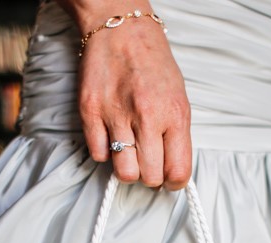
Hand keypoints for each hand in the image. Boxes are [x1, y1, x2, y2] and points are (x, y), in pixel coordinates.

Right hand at [76, 11, 191, 190]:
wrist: (122, 30)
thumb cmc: (154, 65)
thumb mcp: (180, 99)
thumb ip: (177, 136)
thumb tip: (173, 170)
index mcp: (174, 115)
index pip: (178, 171)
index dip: (174, 183)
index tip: (170, 181)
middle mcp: (147, 117)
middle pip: (150, 177)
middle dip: (150, 177)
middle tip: (148, 163)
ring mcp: (116, 115)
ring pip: (124, 172)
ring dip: (128, 169)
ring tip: (130, 153)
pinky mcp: (90, 112)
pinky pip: (98, 155)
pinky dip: (105, 151)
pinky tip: (111, 136)